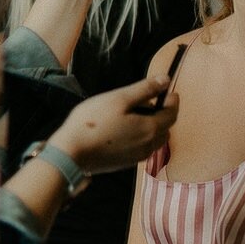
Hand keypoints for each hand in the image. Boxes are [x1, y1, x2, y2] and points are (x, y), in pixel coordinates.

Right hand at [48, 76, 176, 174]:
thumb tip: (166, 80)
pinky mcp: (126, 163)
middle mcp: (149, 146)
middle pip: (166, 128)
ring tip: (135, 115)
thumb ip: (144, 89)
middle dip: (163, 114)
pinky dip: (142, 137)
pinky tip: (124, 130)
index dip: (173, 101)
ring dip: (153, 126)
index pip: (172, 114)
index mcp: (150, 128)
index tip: (170, 91)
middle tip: (149, 101)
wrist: (71, 153)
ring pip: (155, 140)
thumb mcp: (119, 99)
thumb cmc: (93, 122)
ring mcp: (137, 157)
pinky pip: (143, 148)